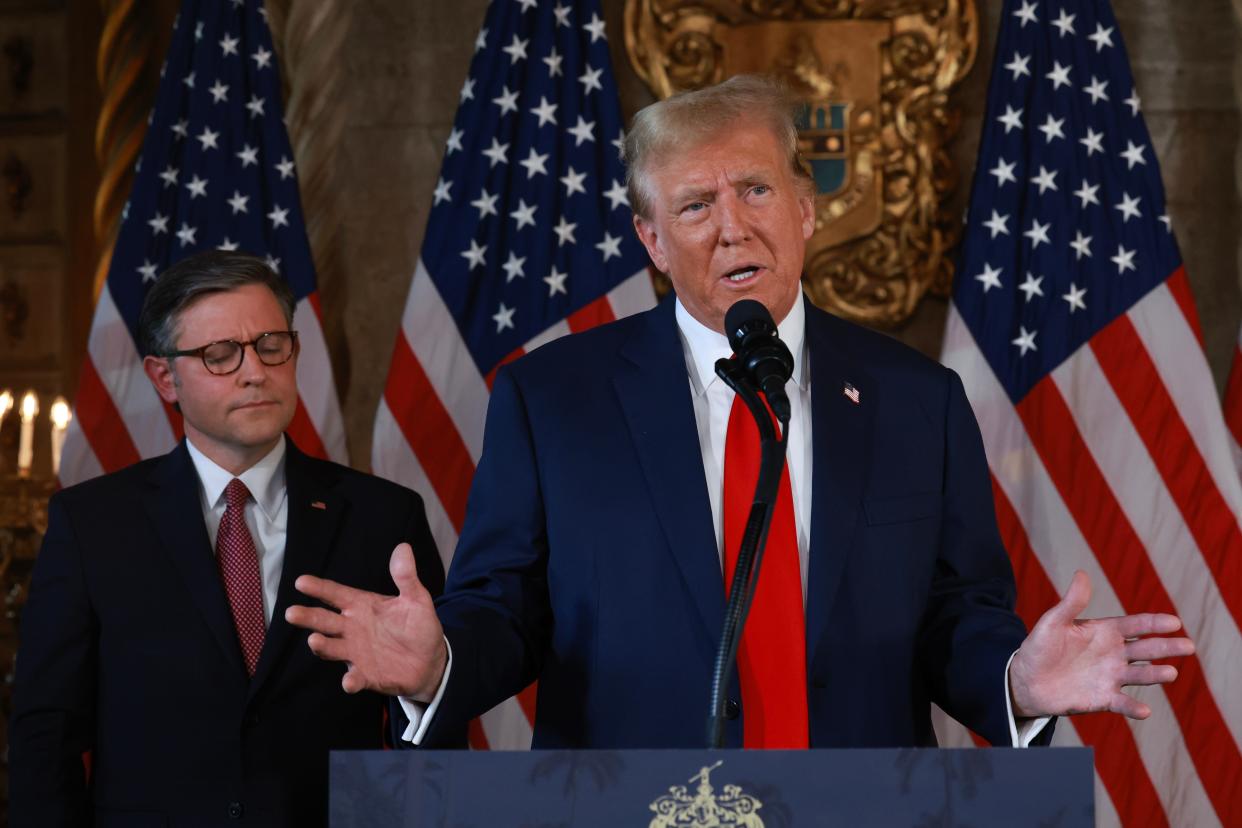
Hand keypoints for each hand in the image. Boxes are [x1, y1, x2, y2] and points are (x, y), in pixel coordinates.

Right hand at [285, 543, 446, 699]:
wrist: (430, 661)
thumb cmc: (418, 626)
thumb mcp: (416, 599)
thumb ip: (406, 577)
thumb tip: (403, 548)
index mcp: (361, 606)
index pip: (335, 594)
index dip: (319, 588)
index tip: (301, 581)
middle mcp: (352, 629)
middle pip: (324, 621)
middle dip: (307, 617)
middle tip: (291, 613)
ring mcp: (356, 653)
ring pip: (332, 648)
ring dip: (322, 645)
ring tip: (314, 640)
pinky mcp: (366, 676)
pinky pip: (355, 678)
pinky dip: (351, 680)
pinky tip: (349, 681)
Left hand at [1009, 570, 1194, 718]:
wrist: (1025, 680)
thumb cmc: (1039, 647)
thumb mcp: (1053, 622)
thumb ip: (1071, 602)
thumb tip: (1082, 573)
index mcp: (1105, 632)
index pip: (1135, 625)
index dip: (1154, 623)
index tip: (1174, 622)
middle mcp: (1113, 654)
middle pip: (1146, 649)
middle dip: (1167, 647)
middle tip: (1188, 646)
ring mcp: (1111, 677)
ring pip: (1140, 675)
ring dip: (1155, 675)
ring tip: (1171, 673)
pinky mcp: (1102, 698)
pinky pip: (1122, 703)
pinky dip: (1133, 707)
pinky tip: (1145, 710)